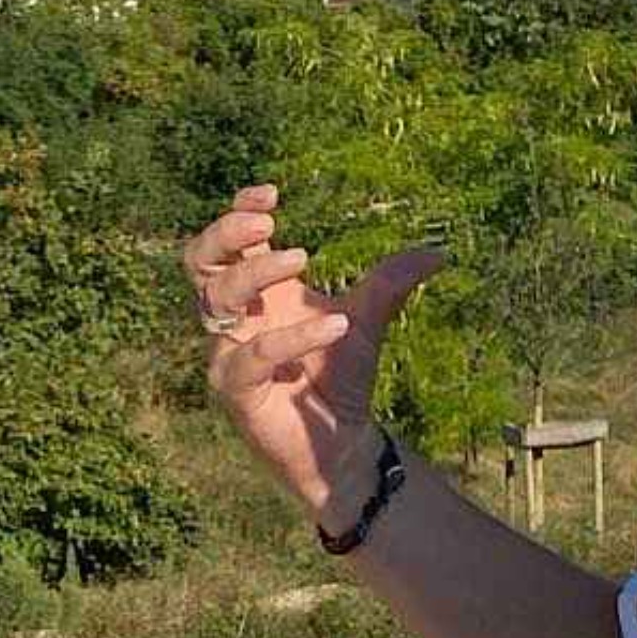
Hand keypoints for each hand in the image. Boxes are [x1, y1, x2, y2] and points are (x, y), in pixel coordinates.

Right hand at [183, 182, 443, 530]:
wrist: (343, 442)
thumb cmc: (341, 380)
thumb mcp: (367, 323)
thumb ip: (390, 285)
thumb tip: (437, 253)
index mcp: (258, 294)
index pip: (227, 243)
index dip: (237, 212)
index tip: (272, 195)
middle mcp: (235, 320)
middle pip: (199, 261)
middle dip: (226, 233)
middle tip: (268, 221)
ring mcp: (229, 354)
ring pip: (216, 301)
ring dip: (255, 274)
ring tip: (303, 257)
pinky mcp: (236, 390)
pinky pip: (251, 355)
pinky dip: (291, 337)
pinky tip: (335, 326)